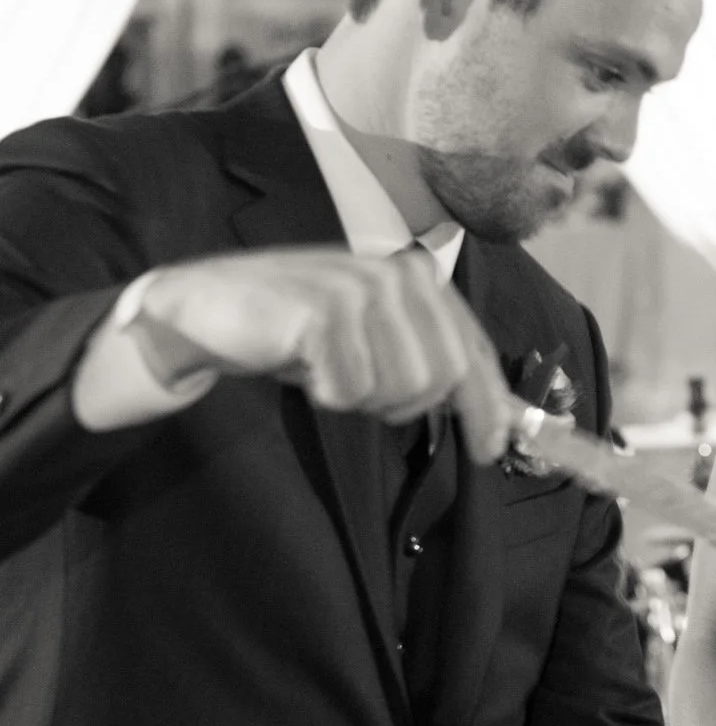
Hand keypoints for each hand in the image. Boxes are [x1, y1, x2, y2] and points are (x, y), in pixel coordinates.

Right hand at [130, 248, 514, 464]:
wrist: (206, 311)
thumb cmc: (295, 333)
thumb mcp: (373, 340)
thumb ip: (429, 359)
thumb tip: (499, 416)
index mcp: (417, 278)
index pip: (472, 349)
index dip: (489, 407)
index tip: (489, 452)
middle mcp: (398, 274)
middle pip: (443, 377)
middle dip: (404, 404)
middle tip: (358, 394)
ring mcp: (362, 288)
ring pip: (404, 387)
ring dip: (363, 398)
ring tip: (328, 373)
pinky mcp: (325, 312)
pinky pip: (352, 390)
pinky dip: (327, 393)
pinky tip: (303, 367)